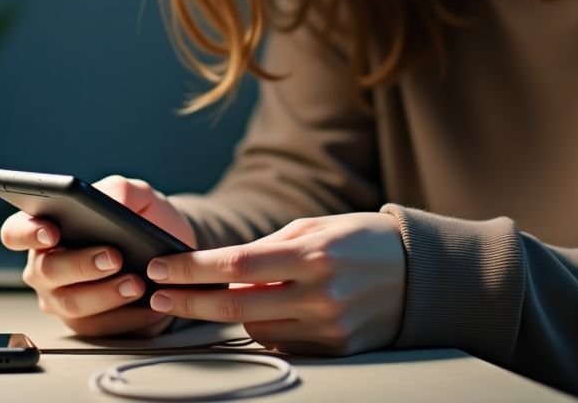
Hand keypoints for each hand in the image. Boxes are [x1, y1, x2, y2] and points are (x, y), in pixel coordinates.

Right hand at [0, 175, 196, 337]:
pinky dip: (126, 316)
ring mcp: (60, 298)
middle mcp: (44, 266)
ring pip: (71, 303)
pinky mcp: (86, 324)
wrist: (170, 252)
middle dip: (80, 264)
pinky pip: (98, 327)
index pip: (16, 231)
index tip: (52, 232)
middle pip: (46, 270)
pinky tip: (149, 304)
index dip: (28, 232)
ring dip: (105, 294)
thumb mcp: (137, 196)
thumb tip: (110, 201)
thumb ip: (120, 191)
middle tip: (113, 257)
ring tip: (136, 283)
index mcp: (44, 229)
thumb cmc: (143, 219)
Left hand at [144, 213, 405, 355]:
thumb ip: (269, 246)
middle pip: (234, 304)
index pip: (236, 263)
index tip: (161, 268)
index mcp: (312, 254)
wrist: (420, 273)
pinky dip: (266, 328)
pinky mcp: (335, 350)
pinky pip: (281, 344)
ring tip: (233, 294)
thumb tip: (223, 269)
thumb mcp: (317, 227)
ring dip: (231, 313)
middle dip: (187, 300)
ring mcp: (328, 327)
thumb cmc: (363, 241)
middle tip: (157, 294)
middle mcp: (319, 294)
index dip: (191, 268)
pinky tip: (274, 310)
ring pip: (254, 328)